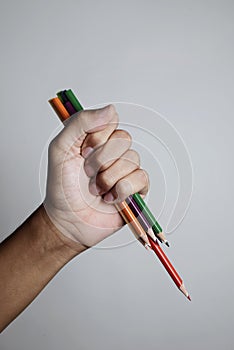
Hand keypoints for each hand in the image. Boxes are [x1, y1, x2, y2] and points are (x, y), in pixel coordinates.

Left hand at [44, 105, 148, 247]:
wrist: (67, 220)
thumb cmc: (62, 187)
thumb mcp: (60, 148)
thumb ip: (80, 122)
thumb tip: (110, 109)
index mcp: (95, 139)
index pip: (111, 121)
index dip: (98, 136)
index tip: (83, 151)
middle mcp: (112, 152)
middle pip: (123, 140)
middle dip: (101, 160)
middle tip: (87, 173)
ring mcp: (124, 170)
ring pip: (132, 159)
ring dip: (109, 178)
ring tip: (96, 189)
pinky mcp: (134, 188)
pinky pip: (141, 178)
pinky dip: (122, 190)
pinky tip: (109, 198)